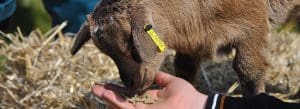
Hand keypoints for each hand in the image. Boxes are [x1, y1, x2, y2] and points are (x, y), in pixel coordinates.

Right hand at [92, 71, 207, 108]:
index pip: (131, 95)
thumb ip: (160, 78)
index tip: (108, 83)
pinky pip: (126, 108)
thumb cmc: (188, 96)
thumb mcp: (172, 83)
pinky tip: (106, 95)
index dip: (119, 89)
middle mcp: (145, 107)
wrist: (196, 107)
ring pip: (122, 105)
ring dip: (108, 98)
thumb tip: (151, 71)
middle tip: (95, 87)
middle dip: (109, 94)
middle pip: (123, 101)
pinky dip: (115, 102)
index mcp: (150, 100)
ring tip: (95, 90)